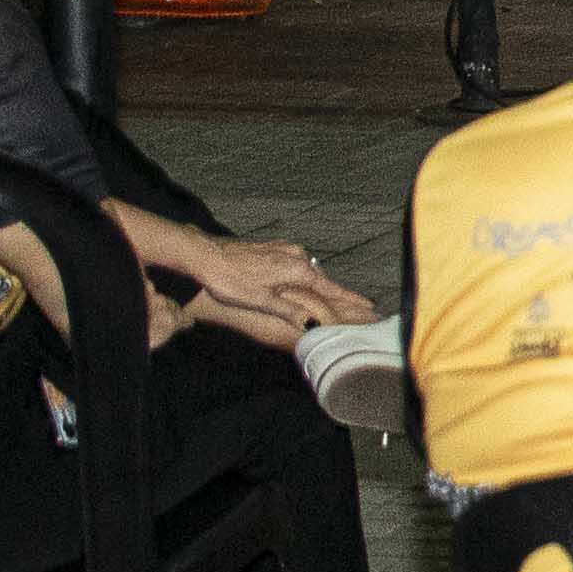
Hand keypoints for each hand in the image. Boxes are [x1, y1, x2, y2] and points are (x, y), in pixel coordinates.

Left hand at [132, 212, 370, 348]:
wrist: (202, 254)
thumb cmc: (229, 279)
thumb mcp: (260, 300)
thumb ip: (289, 310)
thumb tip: (313, 323)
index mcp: (297, 270)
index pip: (331, 289)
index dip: (350, 299)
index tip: (369, 306)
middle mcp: (295, 256)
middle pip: (322, 279)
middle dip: (335, 294)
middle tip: (354, 307)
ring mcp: (282, 249)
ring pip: (307, 271)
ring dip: (316, 285)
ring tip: (326, 298)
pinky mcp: (270, 247)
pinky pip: (294, 264)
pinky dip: (301, 276)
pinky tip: (295, 282)